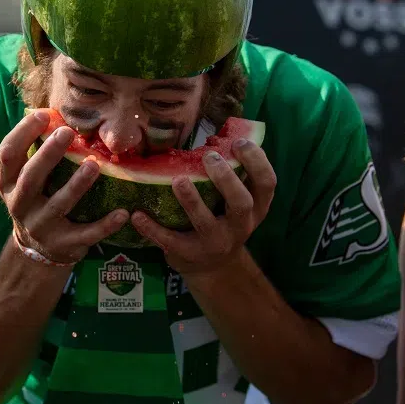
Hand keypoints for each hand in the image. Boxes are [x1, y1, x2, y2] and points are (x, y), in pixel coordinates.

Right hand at [0, 109, 129, 264]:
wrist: (37, 249)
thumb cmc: (36, 198)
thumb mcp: (25, 176)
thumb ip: (35, 150)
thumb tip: (55, 111)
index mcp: (8, 182)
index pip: (8, 153)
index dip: (22, 132)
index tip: (43, 114)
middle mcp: (19, 204)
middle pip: (30, 178)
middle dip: (48, 155)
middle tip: (67, 132)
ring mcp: (40, 226)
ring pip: (58, 205)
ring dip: (77, 184)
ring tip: (94, 164)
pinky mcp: (63, 244)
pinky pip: (86, 235)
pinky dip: (105, 225)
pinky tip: (123, 213)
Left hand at [131, 138, 275, 274]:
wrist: (213, 267)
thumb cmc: (224, 221)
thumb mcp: (237, 202)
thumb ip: (233, 176)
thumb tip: (218, 136)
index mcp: (256, 208)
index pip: (267, 183)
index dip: (257, 161)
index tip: (239, 143)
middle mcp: (240, 226)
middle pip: (241, 202)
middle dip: (226, 179)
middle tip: (209, 157)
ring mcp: (215, 242)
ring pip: (206, 222)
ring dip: (191, 200)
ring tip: (177, 179)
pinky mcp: (189, 254)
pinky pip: (170, 240)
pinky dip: (152, 228)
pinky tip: (137, 215)